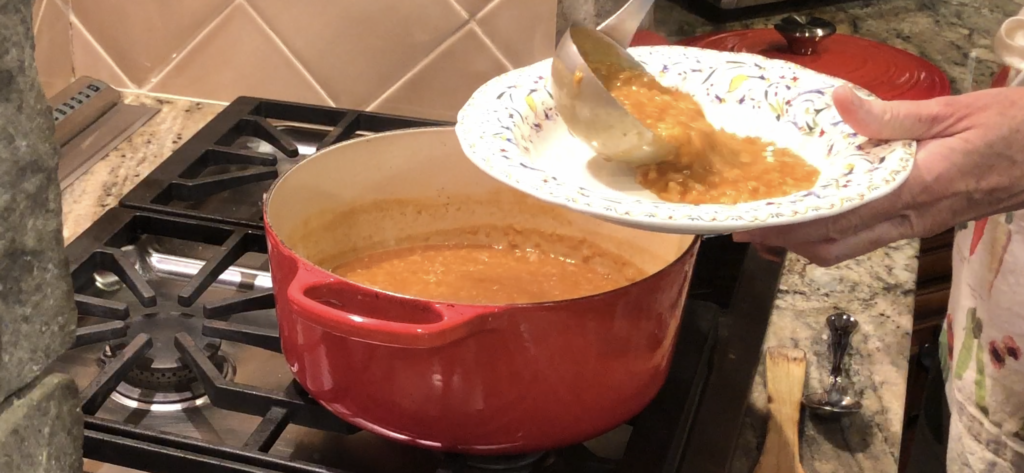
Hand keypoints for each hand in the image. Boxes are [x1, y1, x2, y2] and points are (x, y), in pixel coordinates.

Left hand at [733, 84, 1023, 265]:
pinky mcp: (926, 221)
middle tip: (748, 229)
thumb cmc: (1015, 129)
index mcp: (917, 188)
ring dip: (809, 241)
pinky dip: (838, 232)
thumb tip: (840, 102)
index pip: (838, 217)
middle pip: (836, 246)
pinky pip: (871, 235)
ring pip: (852, 246)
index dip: (791, 226)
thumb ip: (892, 115)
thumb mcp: (953, 111)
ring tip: (773, 224)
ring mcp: (920, 224)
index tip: (754, 224)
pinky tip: (820, 213)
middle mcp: (913, 217)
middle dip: (788, 243)